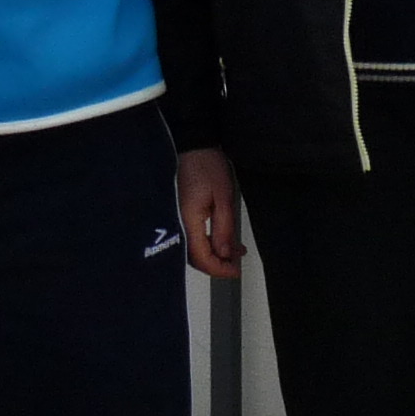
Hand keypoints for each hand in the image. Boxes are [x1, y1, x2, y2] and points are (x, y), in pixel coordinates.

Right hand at [178, 145, 243, 278]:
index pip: (202, 257)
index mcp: (188, 220)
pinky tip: (223, 240)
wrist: (194, 145)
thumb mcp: (223, 197)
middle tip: (236, 264)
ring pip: (194, 249)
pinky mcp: (181, 214)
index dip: (219, 269)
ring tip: (235, 252)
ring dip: (214, 254)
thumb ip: (224, 228)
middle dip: (217, 264)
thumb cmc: (206, 164)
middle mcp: (178, 222)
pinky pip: (193, 236)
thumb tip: (226, 253)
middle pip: (195, 257)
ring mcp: (178, 218)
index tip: (235, 270)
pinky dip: (209, 243)